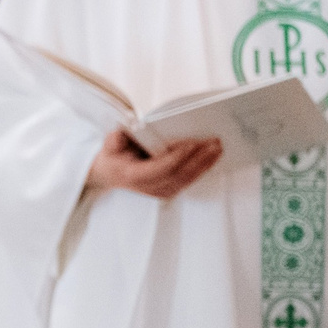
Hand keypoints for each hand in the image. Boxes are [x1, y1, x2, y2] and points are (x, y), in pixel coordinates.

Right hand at [86, 129, 221, 198]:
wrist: (111, 173)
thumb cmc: (114, 156)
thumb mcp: (109, 145)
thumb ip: (113, 140)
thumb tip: (118, 136)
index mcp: (133, 175)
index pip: (159, 168)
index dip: (176, 157)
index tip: (192, 144)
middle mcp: (148, 187)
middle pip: (179, 175)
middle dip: (199, 159)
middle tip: (214, 143)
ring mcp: (160, 191)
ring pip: (187, 179)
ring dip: (205, 164)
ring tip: (218, 148)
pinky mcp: (169, 190)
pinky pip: (189, 180)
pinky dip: (202, 168)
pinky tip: (212, 157)